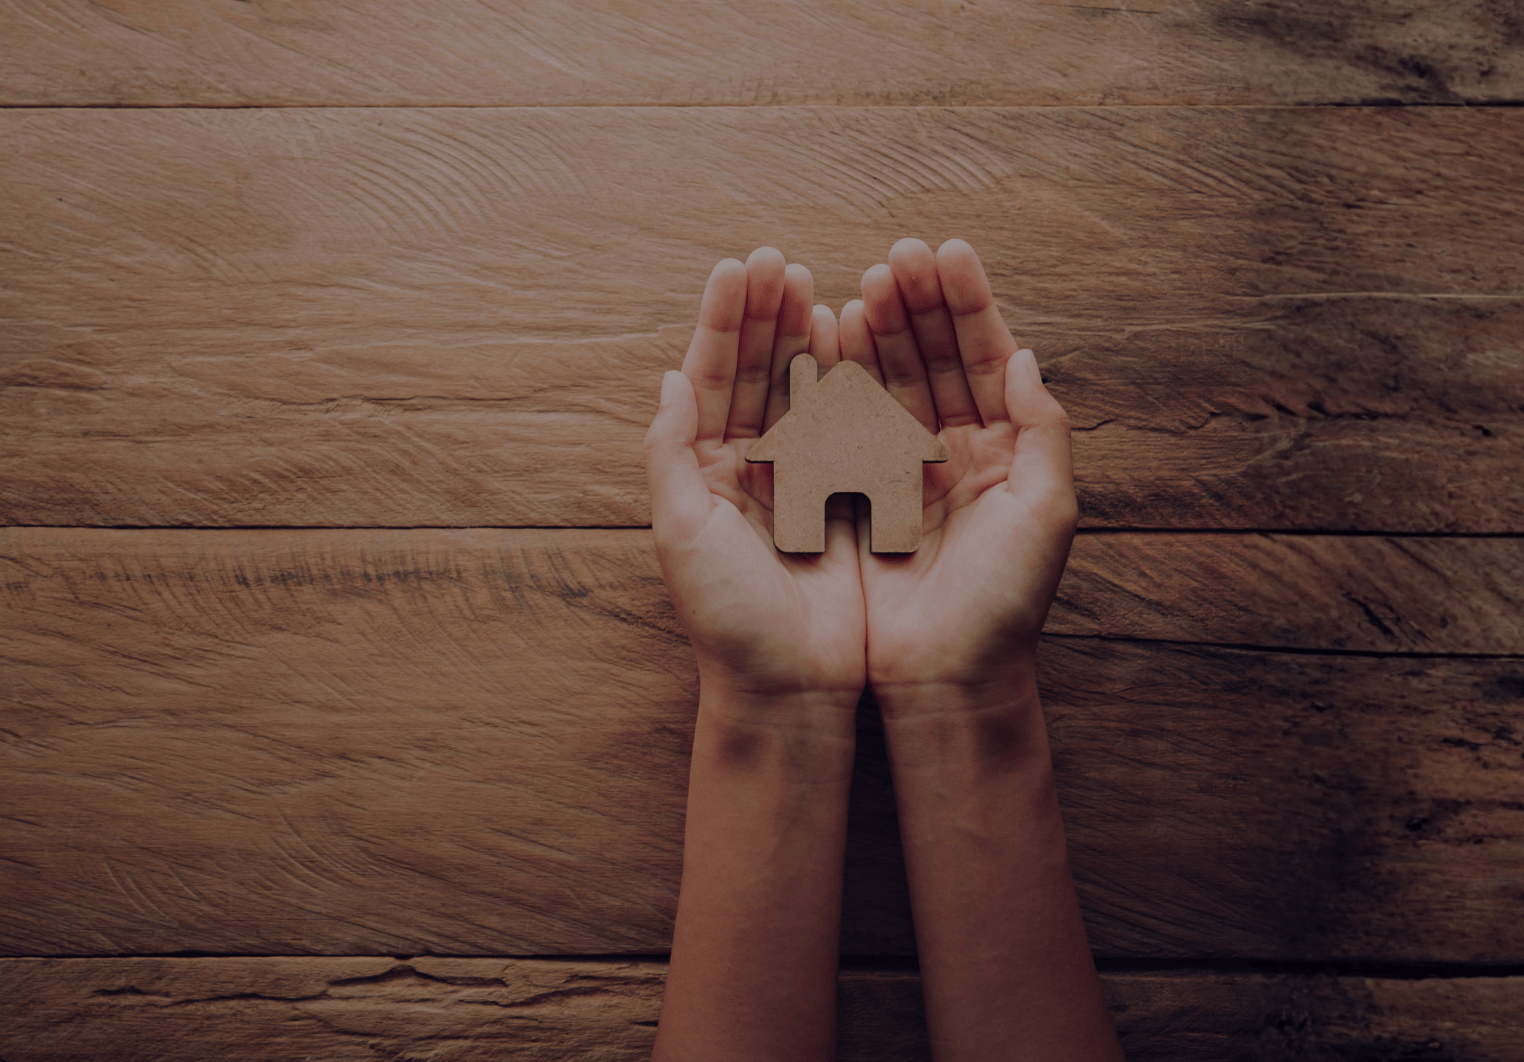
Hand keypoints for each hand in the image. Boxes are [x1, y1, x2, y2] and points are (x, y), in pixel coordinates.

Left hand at [645, 248, 865, 707]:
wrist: (791, 690)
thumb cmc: (728, 620)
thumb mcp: (682, 533)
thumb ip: (671, 451)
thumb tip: (669, 379)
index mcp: (702, 473)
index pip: (709, 377)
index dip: (725, 321)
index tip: (742, 265)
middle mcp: (747, 471)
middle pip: (754, 372)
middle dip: (766, 314)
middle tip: (781, 258)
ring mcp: (798, 483)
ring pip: (800, 390)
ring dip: (804, 336)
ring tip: (816, 282)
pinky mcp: (845, 502)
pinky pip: (846, 427)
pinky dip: (849, 382)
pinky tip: (854, 340)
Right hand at [843, 238, 1077, 700]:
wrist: (944, 680)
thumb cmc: (1005, 605)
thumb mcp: (1047, 511)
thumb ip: (1044, 428)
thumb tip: (1026, 356)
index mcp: (1004, 451)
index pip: (985, 356)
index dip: (967, 303)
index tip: (945, 252)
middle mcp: (953, 452)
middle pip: (935, 356)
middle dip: (917, 302)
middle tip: (896, 254)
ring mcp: (901, 470)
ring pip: (889, 379)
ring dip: (878, 329)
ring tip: (863, 283)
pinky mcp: (855, 496)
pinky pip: (845, 422)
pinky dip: (838, 377)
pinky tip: (827, 336)